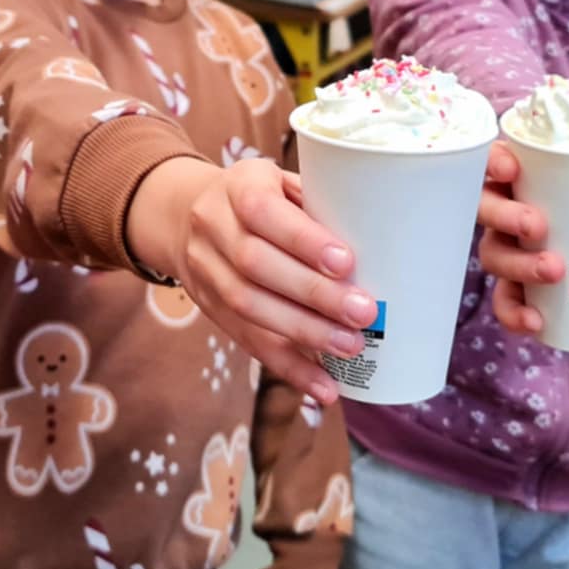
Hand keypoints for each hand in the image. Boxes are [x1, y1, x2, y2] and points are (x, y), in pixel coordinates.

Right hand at [129, 157, 374, 405]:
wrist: (184, 217)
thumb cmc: (260, 197)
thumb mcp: (283, 182)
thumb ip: (320, 205)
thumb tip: (385, 245)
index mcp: (237, 185)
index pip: (262, 210)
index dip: (302, 239)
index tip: (346, 262)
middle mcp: (212, 227)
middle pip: (255, 265)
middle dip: (313, 294)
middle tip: (363, 313)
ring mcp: (206, 271)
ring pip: (249, 308)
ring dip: (304, 332)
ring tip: (349, 346)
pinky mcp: (210, 309)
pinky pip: (248, 342)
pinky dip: (290, 368)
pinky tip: (324, 386)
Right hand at [475, 143, 568, 334]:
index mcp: (523, 178)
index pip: (494, 160)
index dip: (494, 161)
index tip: (512, 167)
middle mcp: (503, 211)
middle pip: (487, 209)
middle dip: (506, 217)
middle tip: (539, 227)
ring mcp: (503, 248)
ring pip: (493, 255)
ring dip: (517, 265)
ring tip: (552, 271)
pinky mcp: (510, 285)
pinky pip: (502, 300)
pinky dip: (514, 313)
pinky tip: (536, 324)